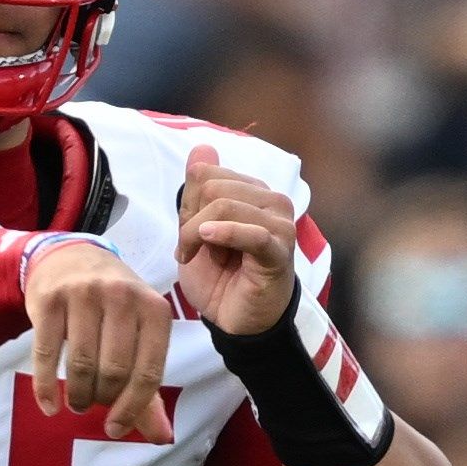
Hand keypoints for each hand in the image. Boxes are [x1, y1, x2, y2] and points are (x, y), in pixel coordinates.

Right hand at [21, 236, 172, 443]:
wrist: (70, 257)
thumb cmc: (112, 305)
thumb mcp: (139, 335)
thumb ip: (148, 388)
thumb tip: (162, 438)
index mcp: (154, 309)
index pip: (148, 371)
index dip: (132, 408)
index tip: (115, 429)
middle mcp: (122, 297)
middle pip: (113, 370)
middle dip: (102, 399)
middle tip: (93, 405)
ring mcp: (83, 295)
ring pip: (81, 364)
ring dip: (78, 395)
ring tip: (76, 403)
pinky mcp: (49, 299)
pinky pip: (46, 354)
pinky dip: (46, 388)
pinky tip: (49, 406)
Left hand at [174, 146, 297, 339]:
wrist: (233, 318)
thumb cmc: (218, 274)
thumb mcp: (196, 227)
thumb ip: (197, 190)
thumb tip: (201, 148)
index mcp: (253, 191)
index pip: (207, 174)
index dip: (187, 203)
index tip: (186, 231)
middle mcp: (272, 201)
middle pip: (212, 187)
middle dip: (188, 220)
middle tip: (187, 249)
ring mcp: (280, 225)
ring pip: (224, 206)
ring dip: (195, 235)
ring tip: (193, 257)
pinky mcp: (279, 252)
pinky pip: (252, 233)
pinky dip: (225, 233)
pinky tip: (207, 239)